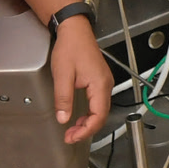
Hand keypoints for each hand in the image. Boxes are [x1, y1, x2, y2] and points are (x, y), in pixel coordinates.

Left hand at [51, 18, 111, 143]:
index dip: (86, 130)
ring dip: (87, 122)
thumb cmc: (71, 47)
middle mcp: (105, 85)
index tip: (73, 137)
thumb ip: (63, 98)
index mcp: (99, 84)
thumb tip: (63, 118)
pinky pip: (97, 103)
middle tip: (70, 137)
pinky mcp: (99, 81)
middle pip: (101, 115)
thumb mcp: (63, 74)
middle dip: (86, 129)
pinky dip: (89, 113)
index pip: (98, 115)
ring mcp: (103, 83)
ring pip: (100, 110)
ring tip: (73, 130)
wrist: (74, 30)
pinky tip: (79, 117)